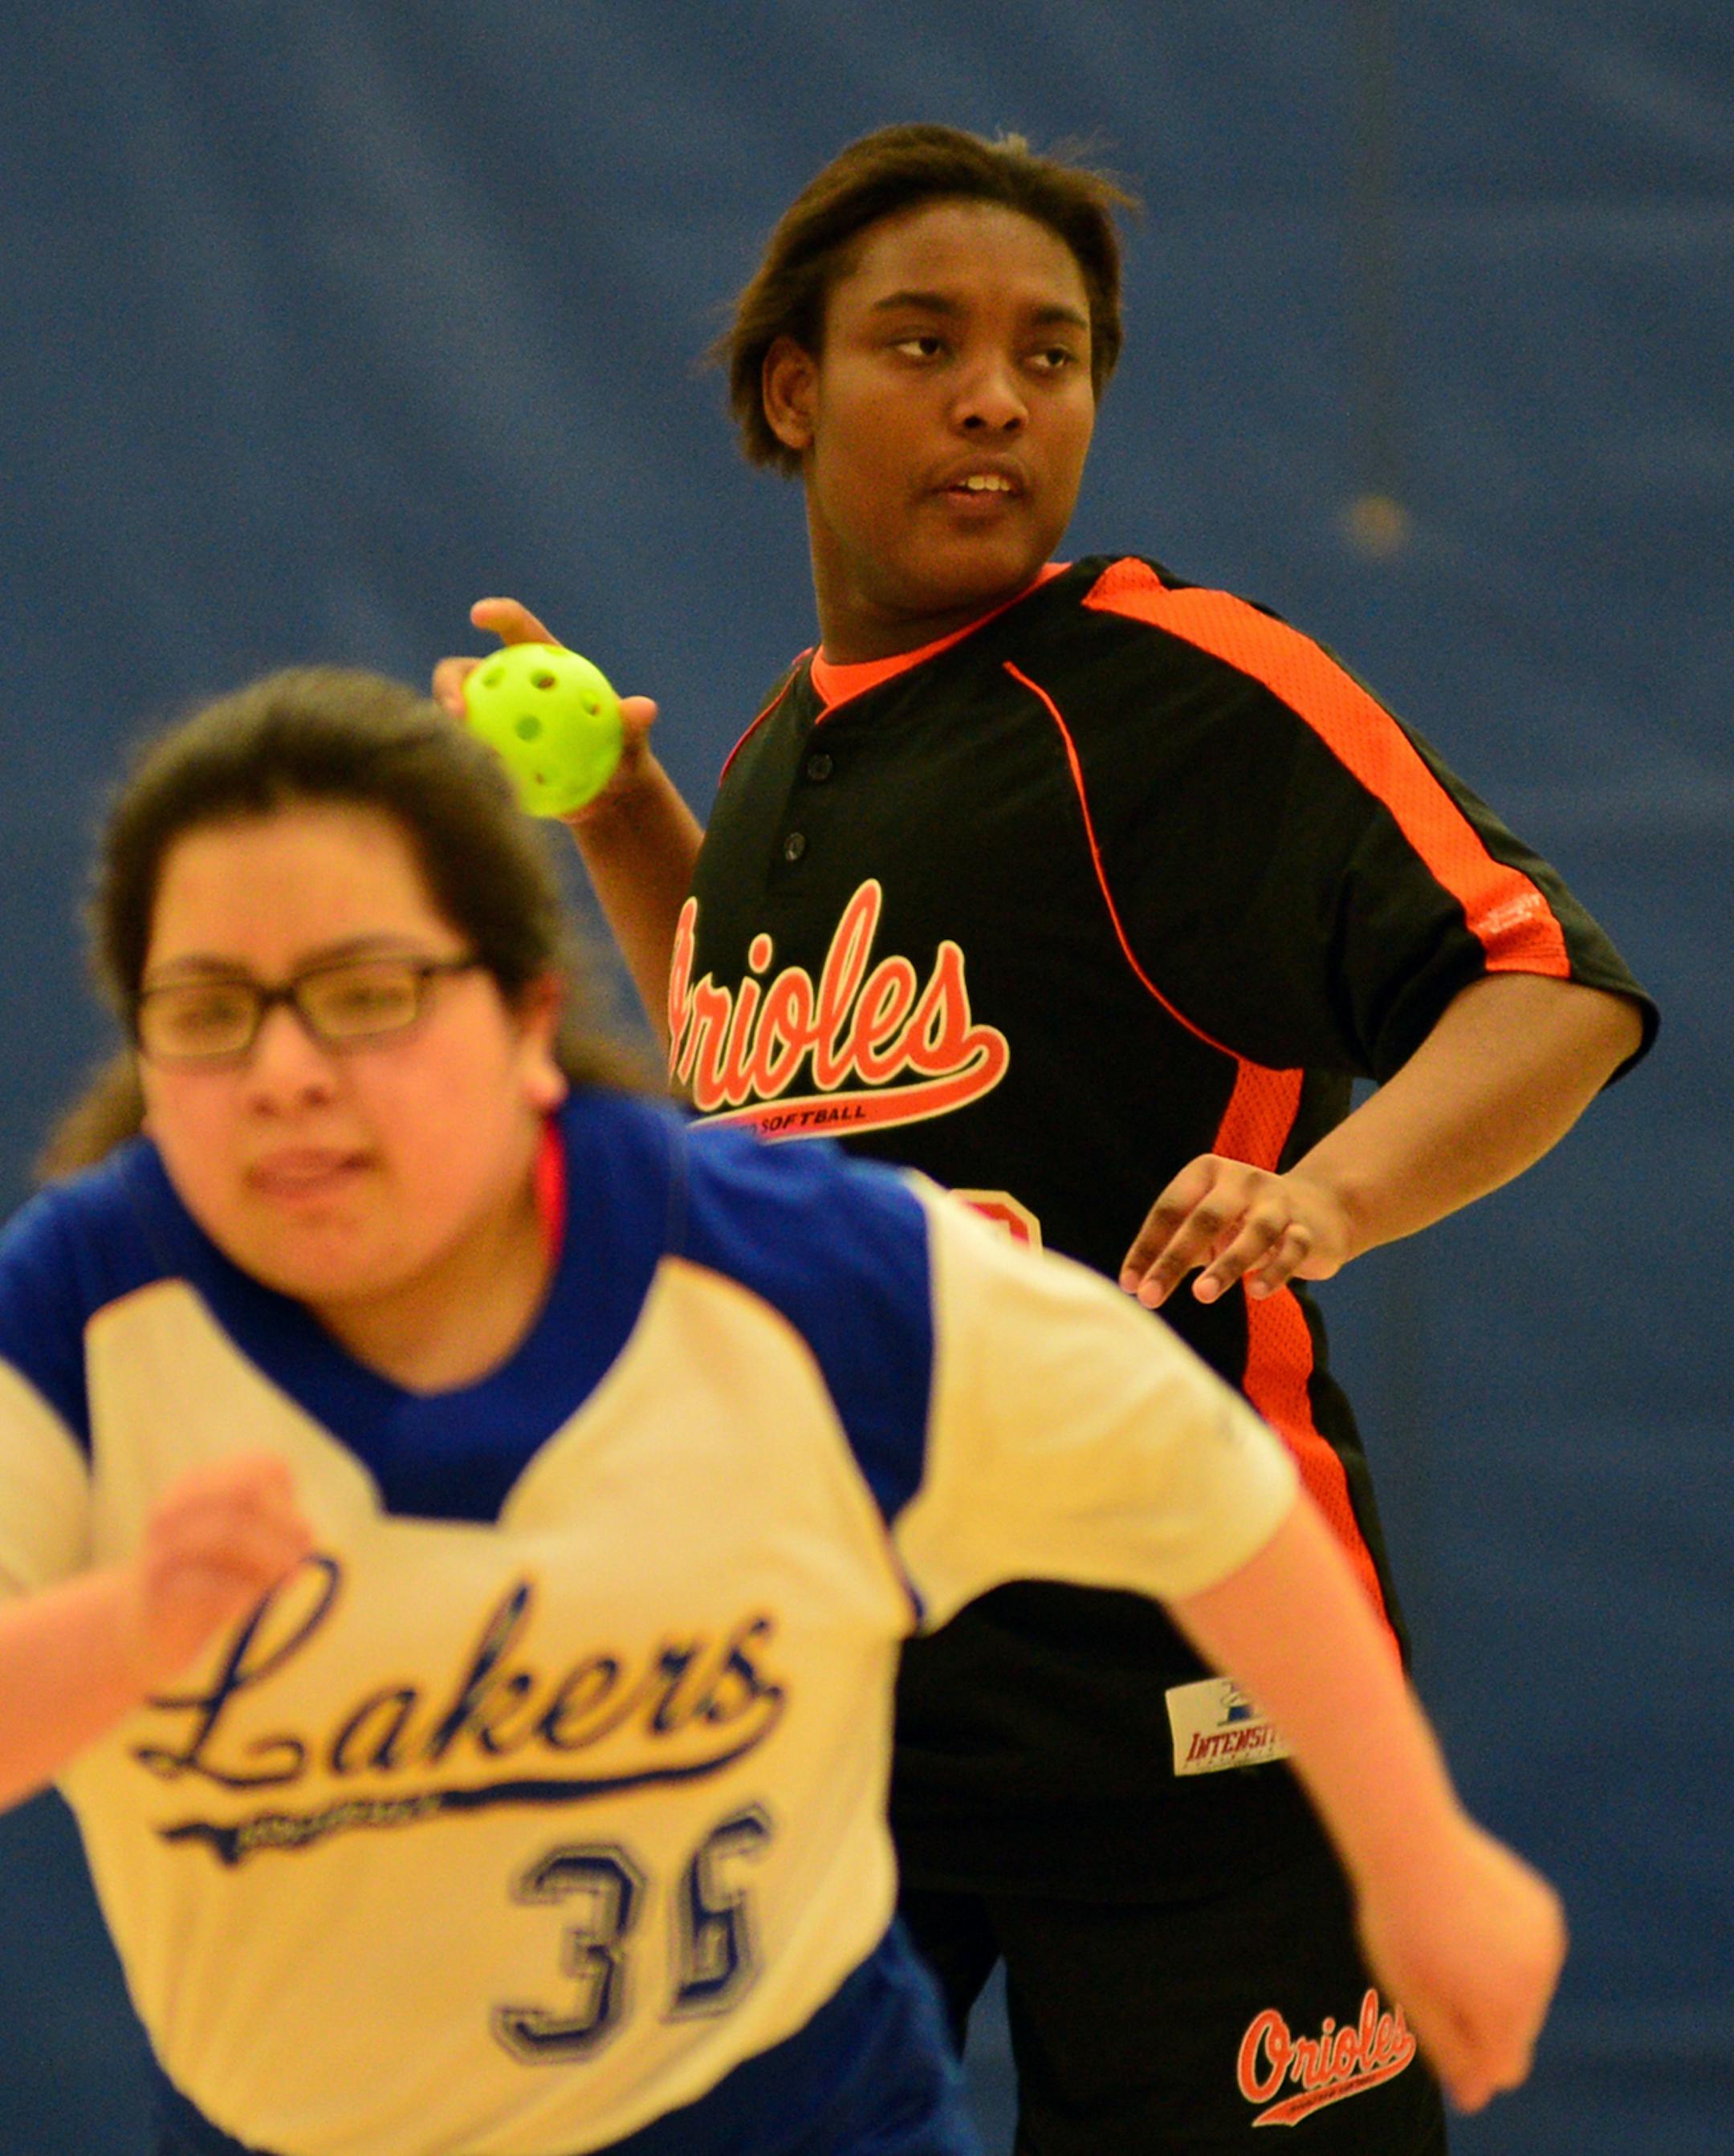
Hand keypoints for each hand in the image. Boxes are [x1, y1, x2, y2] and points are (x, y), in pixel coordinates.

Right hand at [123, 1455, 314, 1688]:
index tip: (300, 1539)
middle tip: (300, 1562)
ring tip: (283, 1585)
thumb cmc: (210, 1583)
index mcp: (204, 1484)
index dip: (291, 1503)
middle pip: (247, 1492)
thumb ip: (277, 1538)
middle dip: (285, 1526)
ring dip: (269, 1560)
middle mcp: (179, 1504)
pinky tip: (249, 1606)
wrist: (146, 1630)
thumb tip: (306, 1541)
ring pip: (227, 1532)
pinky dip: (239, 1594)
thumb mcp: (247, 1553)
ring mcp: (161, 1543)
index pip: (265, 1469)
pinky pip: (203, 1583)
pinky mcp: (153, 1586)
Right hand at [432, 596, 659, 827]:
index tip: (480, 615)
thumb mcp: (631, 743)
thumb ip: (633, 724)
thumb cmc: (621, 759)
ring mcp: (489, 723)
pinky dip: (465, 771)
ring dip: (446, 735)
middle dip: (449, 686)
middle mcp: (506, 689)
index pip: (518, 631)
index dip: (498, 616)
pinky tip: (469, 791)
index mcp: (542, 666)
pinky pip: (467, 762)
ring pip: (453, 722)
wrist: (606, 796)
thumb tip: (645, 708)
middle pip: (462, 675)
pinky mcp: (483, 756)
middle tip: (458, 712)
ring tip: (456, 759)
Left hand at [1119, 1154, 1354, 1307]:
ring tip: (1201, 1295)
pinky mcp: (1309, 1230)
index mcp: (1208, 1172)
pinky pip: (1293, 1249)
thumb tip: (1134, 1285)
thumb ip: (1173, 1247)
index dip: (1147, 1247)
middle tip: (1149, 1298)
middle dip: (1174, 1259)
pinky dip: (1275, 1271)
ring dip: (1227, 1265)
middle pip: (1205, 1219)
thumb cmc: (1243, 1222)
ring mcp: (1279, 1203)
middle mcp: (1243, 1180)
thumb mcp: (1205, 1226)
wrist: (1319, 1210)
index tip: (1130, 1286)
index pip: (1170, 1208)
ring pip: (1254, 1232)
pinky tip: (1257, 1292)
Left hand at [1355, 1819, 1566, 2111]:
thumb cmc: (1400, 1922)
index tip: (1439, 2020)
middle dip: (1483, 2018)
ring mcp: (1547, 1944)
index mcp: (1503, 2010)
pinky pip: (1533, 1953)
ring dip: (1497, 1981)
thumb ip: (1450, 2052)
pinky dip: (1510, 1947)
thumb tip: (1476, 2099)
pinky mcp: (1547, 1912)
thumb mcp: (1412, 1998)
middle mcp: (1537, 1982)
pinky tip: (1472, 1915)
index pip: (1505, 2070)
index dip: (1471, 2057)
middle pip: (1518, 2032)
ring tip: (1452, 1937)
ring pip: (1528, 1992)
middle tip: (1436, 1969)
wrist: (1412, 1841)